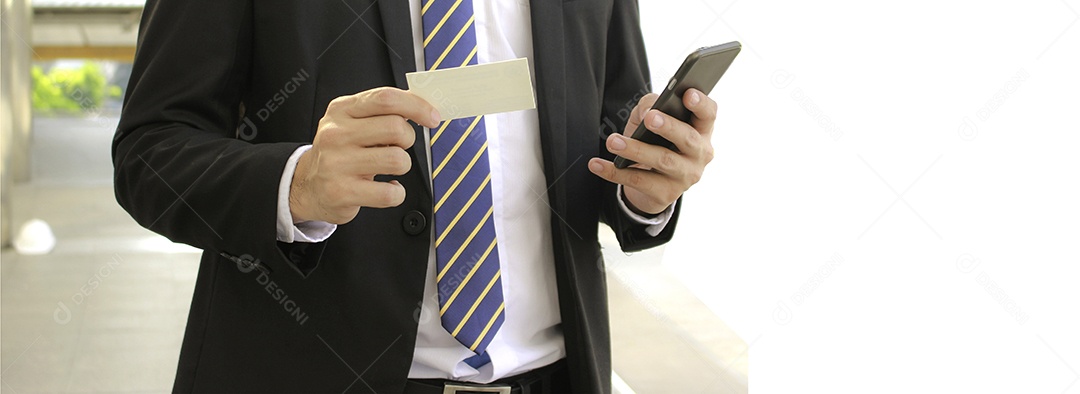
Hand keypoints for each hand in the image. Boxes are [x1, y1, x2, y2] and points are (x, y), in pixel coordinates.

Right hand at [290, 87, 440, 223]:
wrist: (307, 185)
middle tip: (398, 146)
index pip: (386, 99)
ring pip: (398, 160)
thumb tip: (424, 107)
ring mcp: (337, 164)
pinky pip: (390, 193)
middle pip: (396, 128)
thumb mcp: (352, 122)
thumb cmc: (340, 152)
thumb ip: (383, 111)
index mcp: (342, 110)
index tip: (432, 117)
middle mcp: (336, 134)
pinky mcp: (342, 192)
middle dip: (407, 139)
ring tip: (388, 167)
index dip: (416, 106)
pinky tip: (383, 188)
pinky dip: (395, 193)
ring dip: (402, 165)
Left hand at [588, 88, 716, 213]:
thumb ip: (651, 105)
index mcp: (702, 130)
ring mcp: (685, 176)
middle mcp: (700, 154)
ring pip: (662, 160)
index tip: (687, 94)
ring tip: (612, 142)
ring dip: (636, 150)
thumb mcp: (651, 117)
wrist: (649, 181)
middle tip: (649, 118)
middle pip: (687, 138)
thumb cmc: (654, 139)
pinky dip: (615, 172)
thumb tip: (649, 111)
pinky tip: (596, 164)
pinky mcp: (666, 194)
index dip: (701, 104)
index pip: (709, 114)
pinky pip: (639, 181)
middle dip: (668, 127)